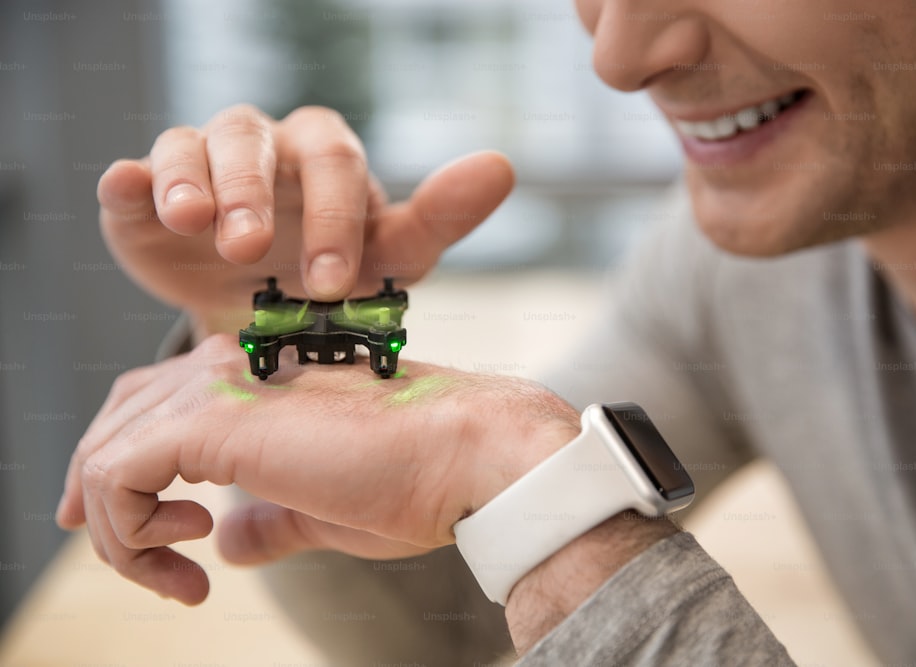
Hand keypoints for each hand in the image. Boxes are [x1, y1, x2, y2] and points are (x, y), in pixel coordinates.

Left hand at [56, 336, 578, 604]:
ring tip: (178, 576)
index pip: (157, 403)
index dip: (125, 463)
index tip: (153, 537)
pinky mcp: (215, 423)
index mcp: (258, 379)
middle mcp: (230, 368)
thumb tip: (229, 543)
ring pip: (107, 452)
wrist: (467, 454)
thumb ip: (268, 518)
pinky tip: (187, 556)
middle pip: (118, 417)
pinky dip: (128, 529)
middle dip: (99, 492)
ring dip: (121, 531)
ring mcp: (219, 389)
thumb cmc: (415, 482)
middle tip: (131, 556)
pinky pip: (120, 475)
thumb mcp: (320, 511)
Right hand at [99, 104, 514, 339]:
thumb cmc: (337, 277)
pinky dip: (130, 182)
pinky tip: (126, 190)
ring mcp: (202, 164)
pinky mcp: (147, 195)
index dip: (334, 216)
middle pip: (254, 143)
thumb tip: (501, 165)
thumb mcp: (392, 259)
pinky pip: (135, 173)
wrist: (265, 313)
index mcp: (327, 156)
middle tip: (250, 250)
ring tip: (190, 221)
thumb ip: (441, 218)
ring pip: (190, 145)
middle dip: (253, 193)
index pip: (335, 163)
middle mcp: (265, 147)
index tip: (330, 282)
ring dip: (190, 181)